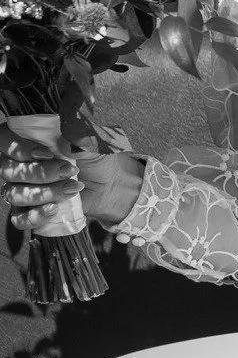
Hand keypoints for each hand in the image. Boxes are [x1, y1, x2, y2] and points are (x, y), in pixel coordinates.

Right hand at [0, 128, 142, 230]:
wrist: (108, 185)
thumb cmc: (95, 159)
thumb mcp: (90, 143)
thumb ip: (75, 139)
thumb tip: (63, 142)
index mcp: (30, 142)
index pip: (5, 140)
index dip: (19, 148)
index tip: (47, 153)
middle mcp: (20, 165)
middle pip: (9, 171)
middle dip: (40, 173)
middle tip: (68, 171)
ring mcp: (22, 189)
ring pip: (14, 194)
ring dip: (43, 193)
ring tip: (71, 188)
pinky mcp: (30, 211)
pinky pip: (18, 218)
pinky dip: (35, 215)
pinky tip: (54, 208)